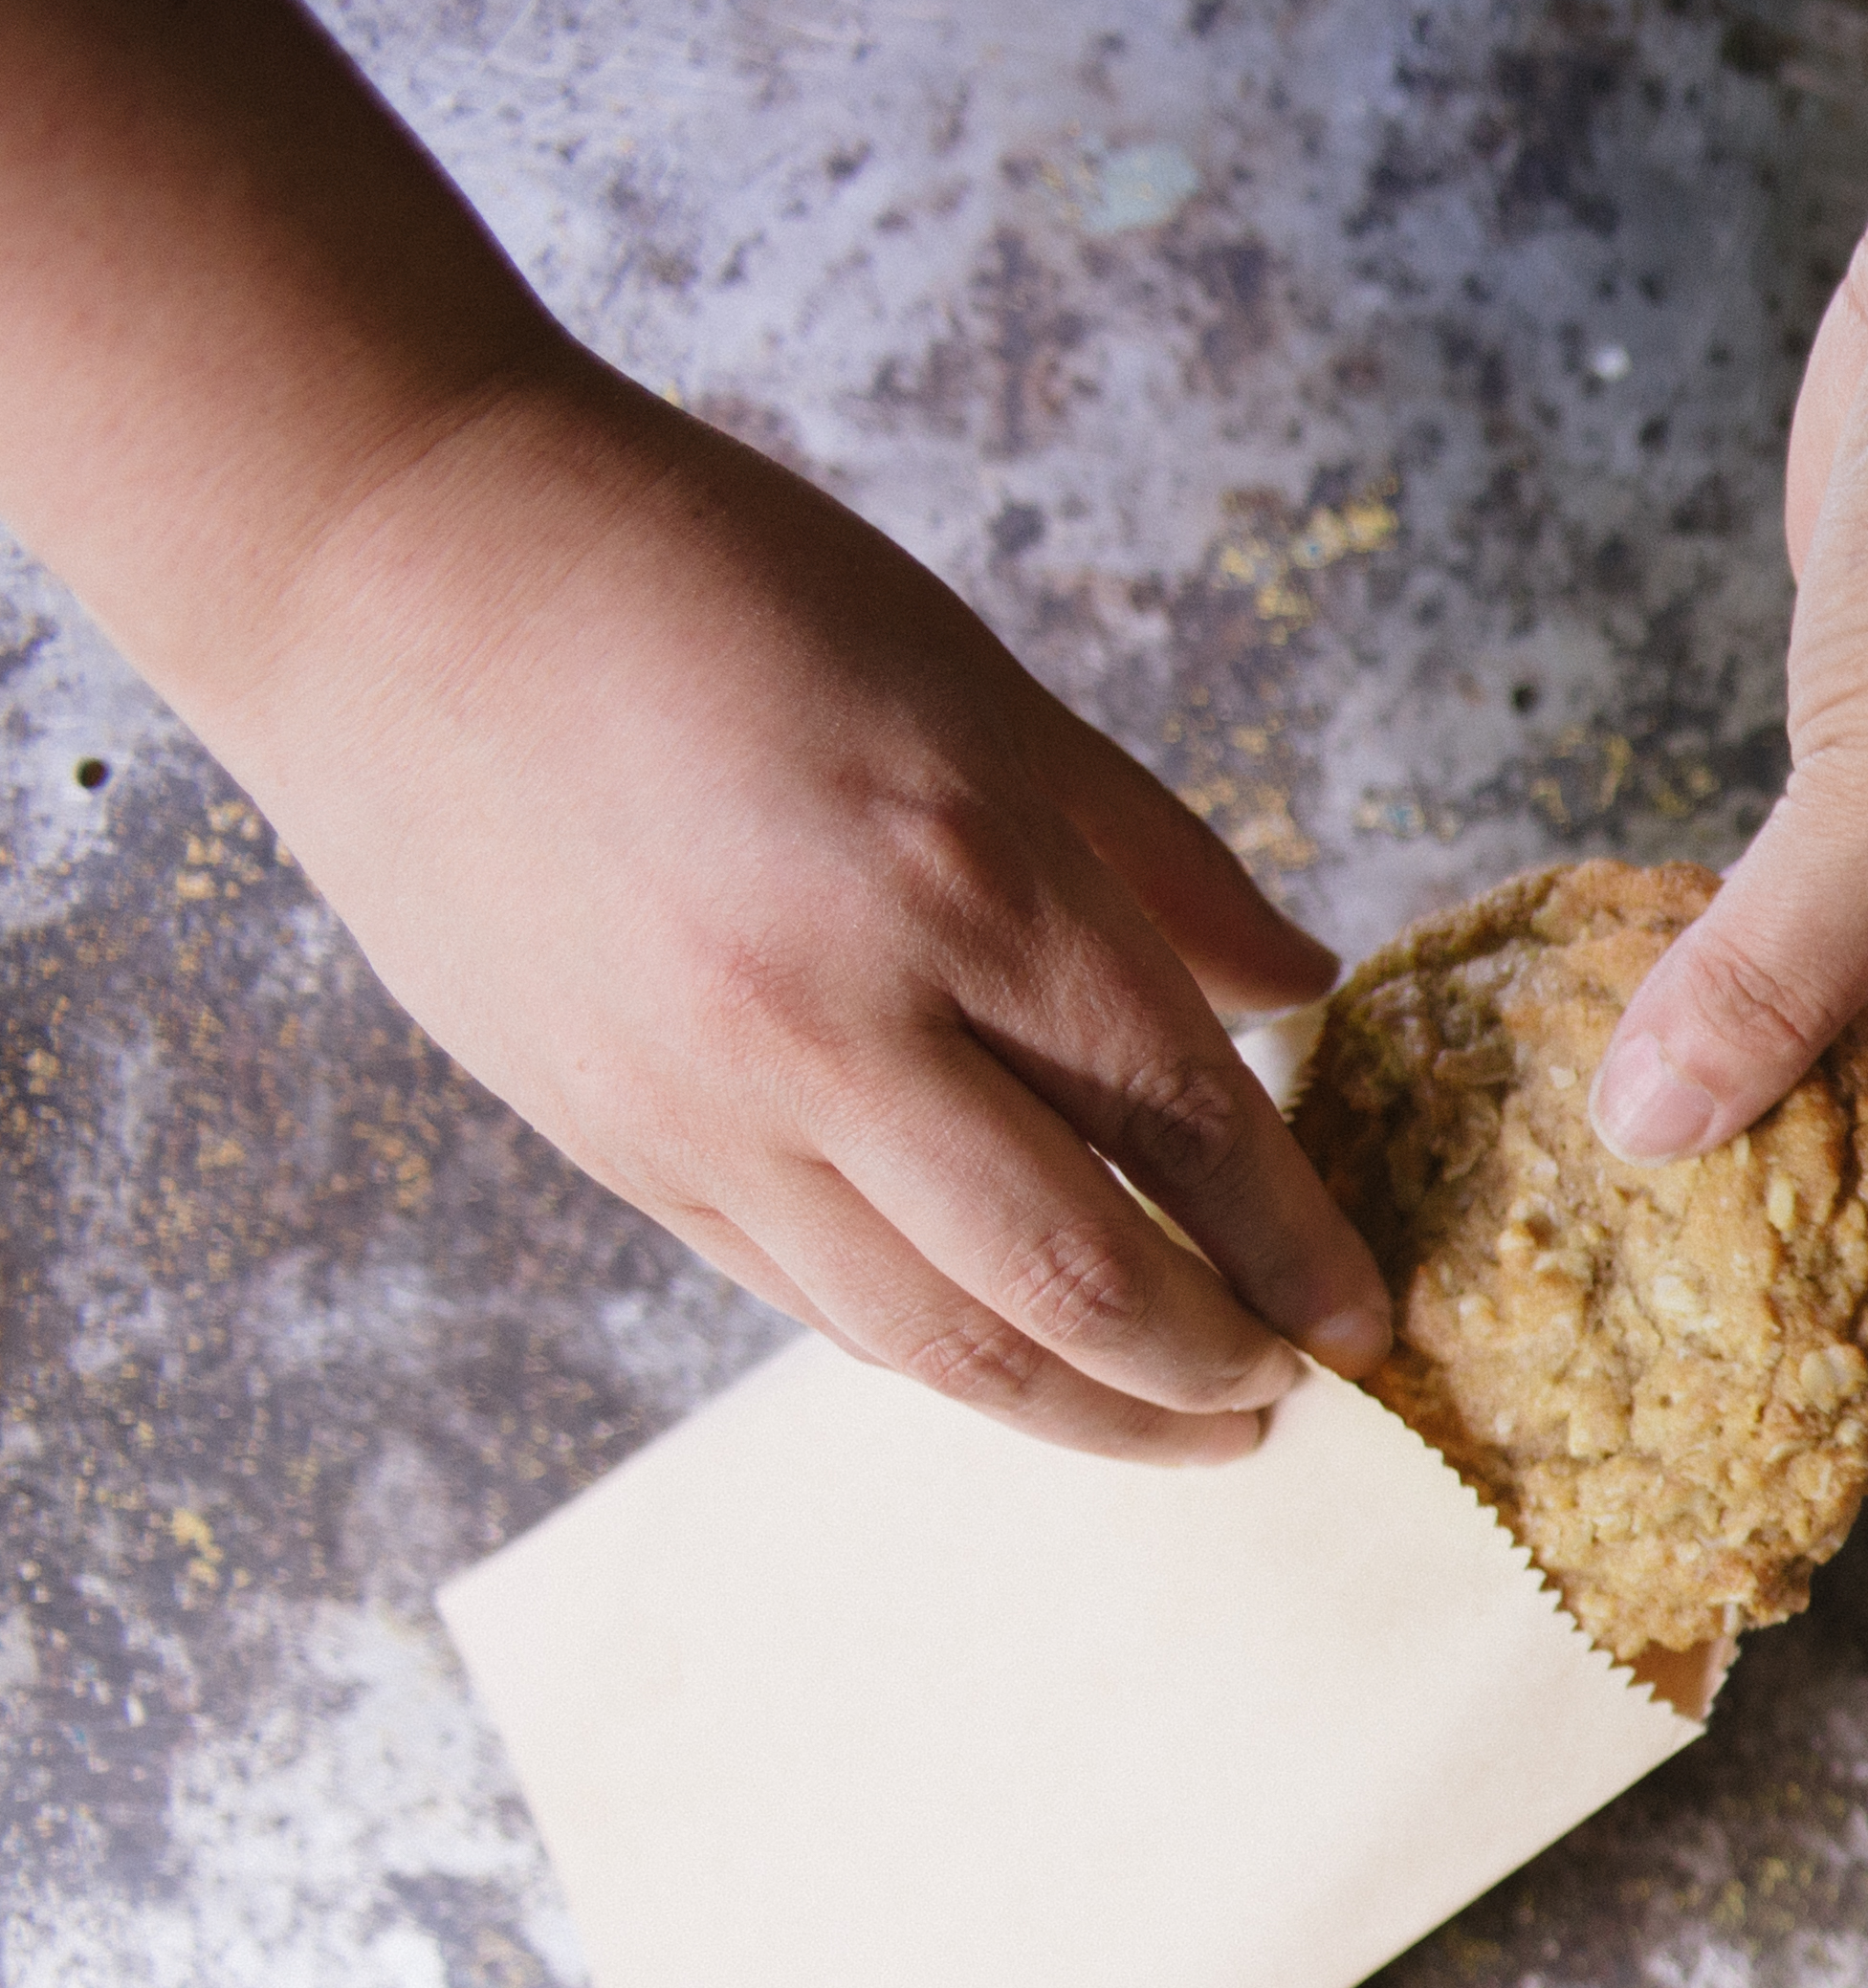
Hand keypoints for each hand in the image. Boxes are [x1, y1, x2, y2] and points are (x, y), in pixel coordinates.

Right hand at [208, 361, 1386, 1461]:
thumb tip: (1304, 988)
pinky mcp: (612, 1143)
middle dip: (1212, 1369)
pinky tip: (1018, 1352)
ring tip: (1186, 1425)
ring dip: (1087, 1412)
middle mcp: (832, 1017)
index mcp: (958, 871)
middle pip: (1075, 1277)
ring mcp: (705, 1101)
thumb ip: (1152, 863)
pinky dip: (940, 1349)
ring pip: (936, 1336)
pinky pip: (811, 1298)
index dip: (1297, 1245)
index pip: (1184, 1122)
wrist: (379, 563)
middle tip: (1291, 1397)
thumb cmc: (705, 582)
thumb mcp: (975, 683)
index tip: (1367, 1320)